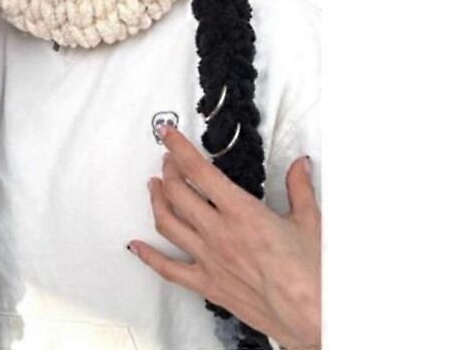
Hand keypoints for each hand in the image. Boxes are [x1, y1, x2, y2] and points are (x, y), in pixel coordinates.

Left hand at [127, 124, 320, 349]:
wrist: (315, 319)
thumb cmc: (314, 275)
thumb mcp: (310, 221)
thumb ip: (300, 188)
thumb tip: (300, 165)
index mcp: (241, 212)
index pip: (199, 170)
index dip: (178, 147)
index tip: (167, 133)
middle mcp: (219, 233)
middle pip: (177, 192)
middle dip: (168, 170)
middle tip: (168, 160)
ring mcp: (209, 259)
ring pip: (168, 223)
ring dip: (157, 201)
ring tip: (154, 187)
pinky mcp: (207, 284)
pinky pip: (169, 269)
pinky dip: (148, 256)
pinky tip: (137, 246)